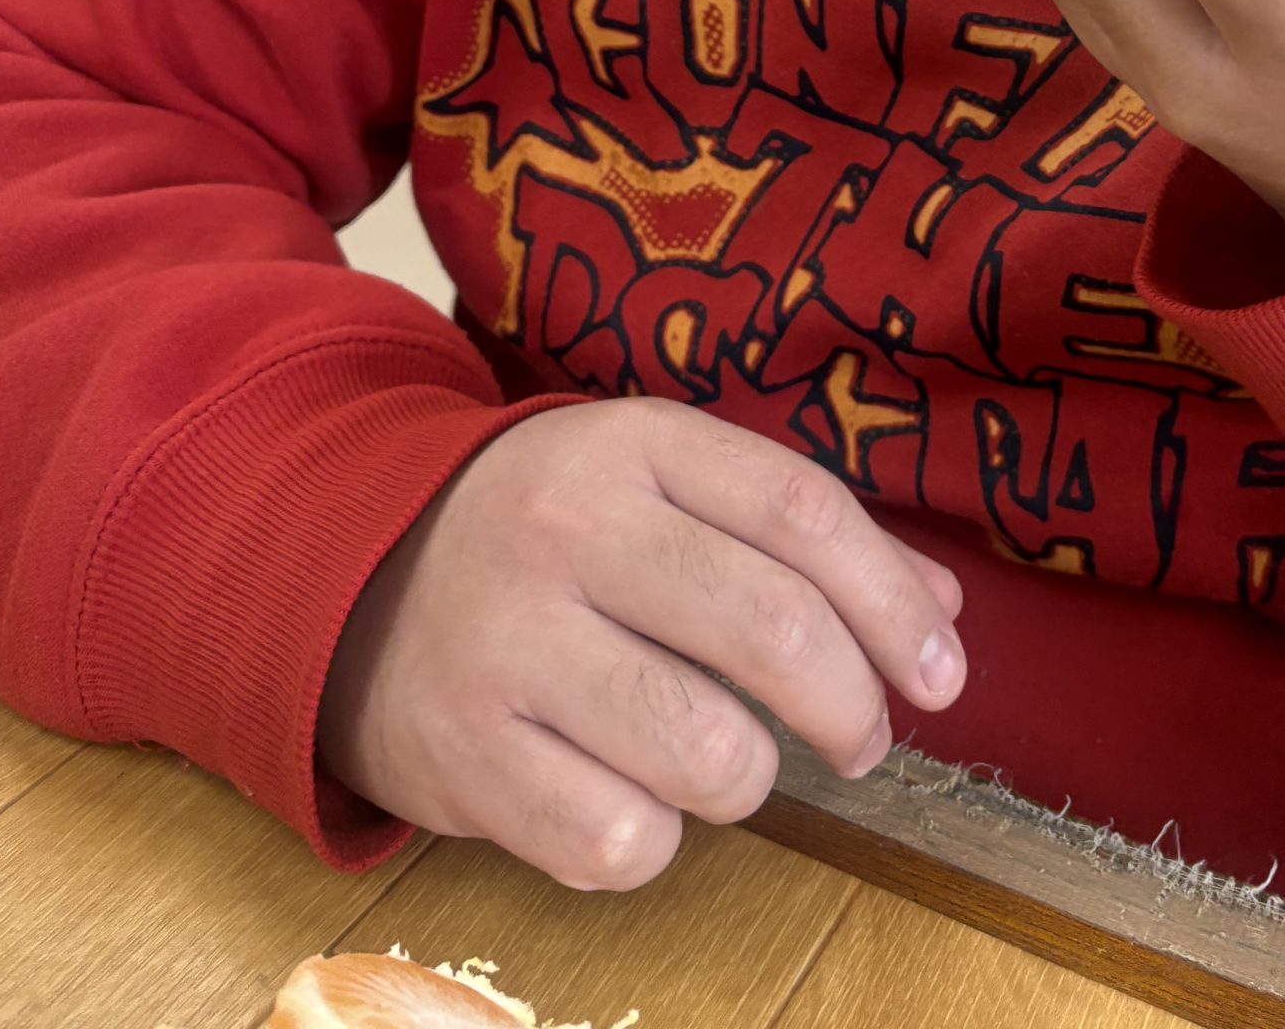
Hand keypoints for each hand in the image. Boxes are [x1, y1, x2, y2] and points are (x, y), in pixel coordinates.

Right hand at [317, 400, 965, 888]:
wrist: (342, 577)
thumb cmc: (548, 539)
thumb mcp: (661, 489)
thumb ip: (798, 536)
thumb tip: (939, 610)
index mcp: (632, 444)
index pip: (803, 511)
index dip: (893, 603)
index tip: (942, 672)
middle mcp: (569, 529)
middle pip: (772, 627)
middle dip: (854, 706)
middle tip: (865, 737)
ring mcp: (508, 643)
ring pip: (708, 750)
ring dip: (752, 778)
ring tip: (732, 763)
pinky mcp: (464, 757)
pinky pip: (616, 840)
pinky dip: (653, 841)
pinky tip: (631, 798)